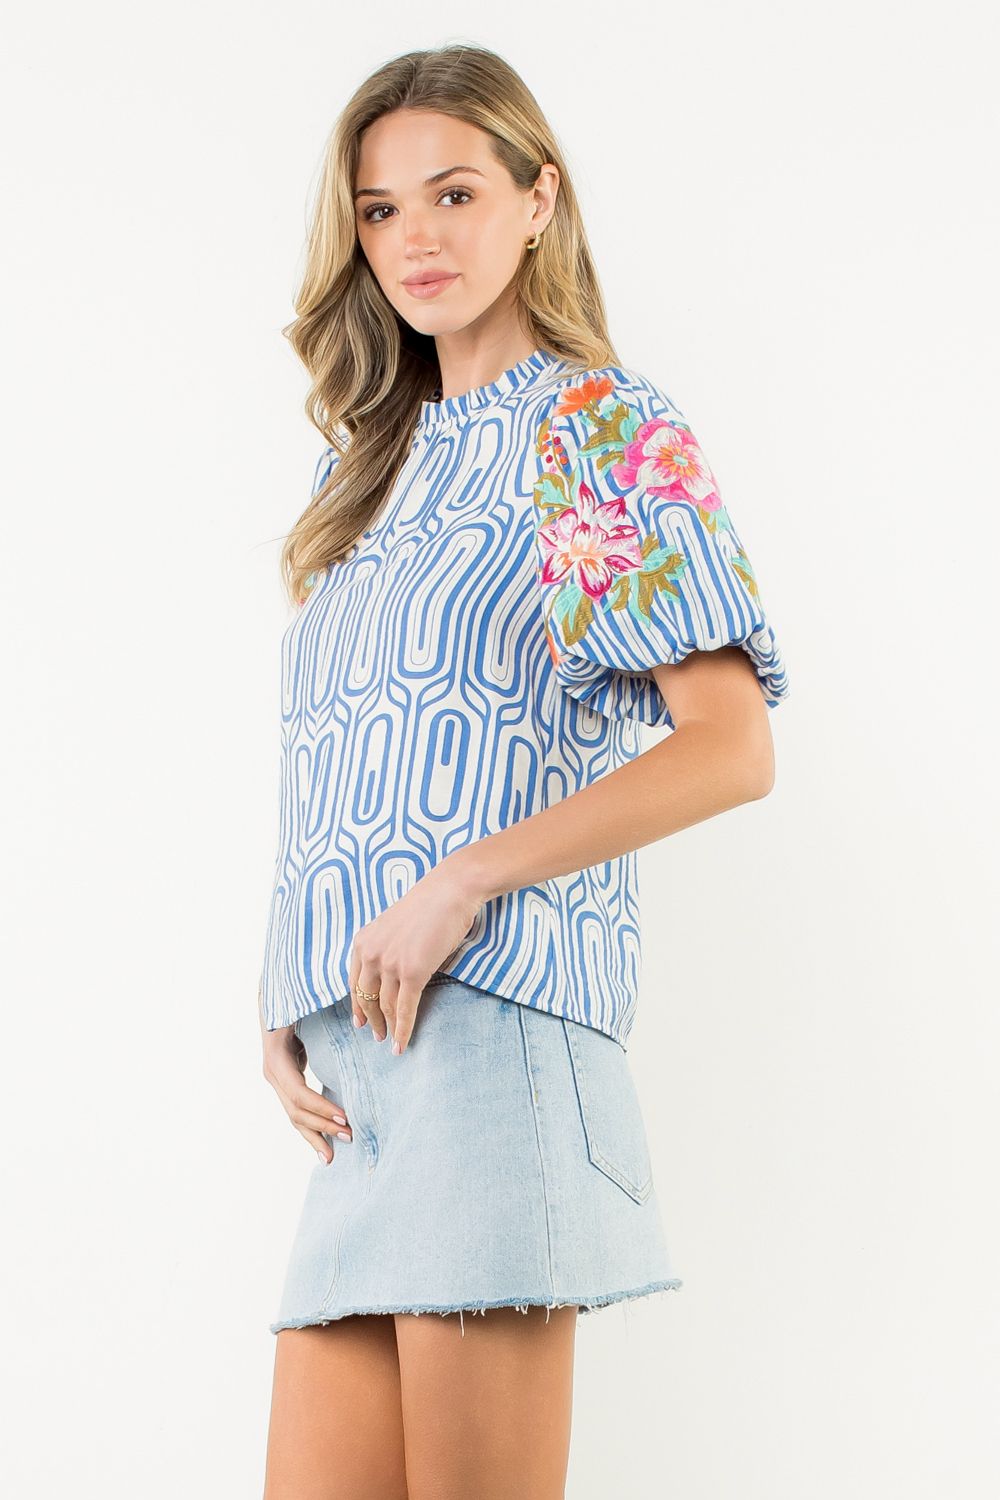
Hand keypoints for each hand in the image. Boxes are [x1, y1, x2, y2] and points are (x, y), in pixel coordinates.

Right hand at [259, 1004, 352, 1164]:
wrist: (275, 997)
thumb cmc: (294, 998)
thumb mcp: (302, 1004)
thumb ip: (320, 1013)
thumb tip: (353, 1016)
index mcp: (276, 1056)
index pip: (297, 1092)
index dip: (319, 1106)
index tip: (344, 1116)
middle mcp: (273, 1072)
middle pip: (295, 1109)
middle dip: (321, 1125)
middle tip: (350, 1135)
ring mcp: (277, 1079)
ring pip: (294, 1115)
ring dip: (315, 1134)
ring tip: (334, 1154)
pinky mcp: (286, 1082)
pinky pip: (297, 1109)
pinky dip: (311, 1127)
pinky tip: (324, 1145)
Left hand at [347, 855, 485, 1055]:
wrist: (450, 891)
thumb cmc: (429, 905)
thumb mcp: (394, 926)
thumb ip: (385, 948)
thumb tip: (389, 975)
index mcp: (363, 941)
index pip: (354, 982)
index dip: (357, 1004)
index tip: (360, 1020)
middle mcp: (371, 954)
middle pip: (366, 998)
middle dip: (371, 1020)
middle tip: (376, 1034)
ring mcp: (390, 964)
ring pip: (385, 1006)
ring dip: (388, 1028)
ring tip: (391, 1042)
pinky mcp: (412, 972)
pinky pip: (405, 1009)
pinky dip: (403, 1030)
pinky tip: (402, 1045)